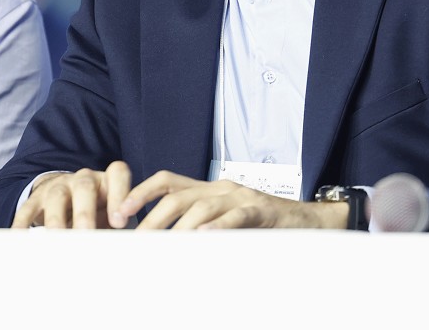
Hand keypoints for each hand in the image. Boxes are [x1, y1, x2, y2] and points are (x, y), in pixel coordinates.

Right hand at [12, 160, 135, 228]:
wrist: (67, 198)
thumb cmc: (98, 212)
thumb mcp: (111, 216)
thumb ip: (119, 228)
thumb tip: (133, 250)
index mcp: (107, 179)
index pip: (118, 173)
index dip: (121, 194)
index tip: (120, 222)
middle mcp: (83, 178)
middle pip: (84, 186)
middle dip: (85, 212)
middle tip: (86, 235)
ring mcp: (59, 186)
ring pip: (57, 197)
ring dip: (57, 220)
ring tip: (57, 240)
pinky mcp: (37, 197)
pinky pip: (28, 207)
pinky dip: (23, 222)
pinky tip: (20, 237)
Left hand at [119, 171, 343, 229]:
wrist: (308, 221)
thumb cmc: (261, 225)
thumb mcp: (224, 220)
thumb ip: (197, 226)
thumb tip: (163, 244)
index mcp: (208, 187)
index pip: (167, 181)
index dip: (141, 192)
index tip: (120, 212)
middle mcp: (220, 187)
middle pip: (177, 197)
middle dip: (152, 218)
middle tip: (135, 240)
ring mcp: (240, 197)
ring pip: (201, 207)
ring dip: (178, 228)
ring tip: (163, 246)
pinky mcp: (261, 211)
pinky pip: (235, 217)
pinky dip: (217, 227)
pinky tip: (203, 239)